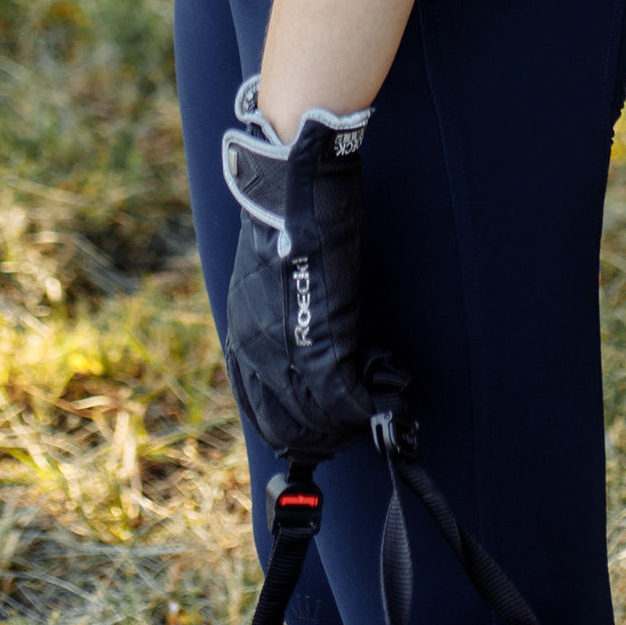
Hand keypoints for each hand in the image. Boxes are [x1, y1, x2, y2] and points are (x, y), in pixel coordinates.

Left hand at [219, 75, 374, 460]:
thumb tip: (300, 346)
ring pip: (319, 419)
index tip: (322, 428)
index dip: (294, 429)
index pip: (260, 413)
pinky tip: (385, 391)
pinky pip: (344, 398)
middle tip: (357, 423)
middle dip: (324, 434)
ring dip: (350, 421)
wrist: (291, 190)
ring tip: (377, 404)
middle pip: (288, 426)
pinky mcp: (321, 343)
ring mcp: (284, 352)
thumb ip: (276, 321)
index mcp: (241, 339)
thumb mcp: (267, 282)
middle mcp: (256, 354)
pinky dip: (368, 403)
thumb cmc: (286, 223)